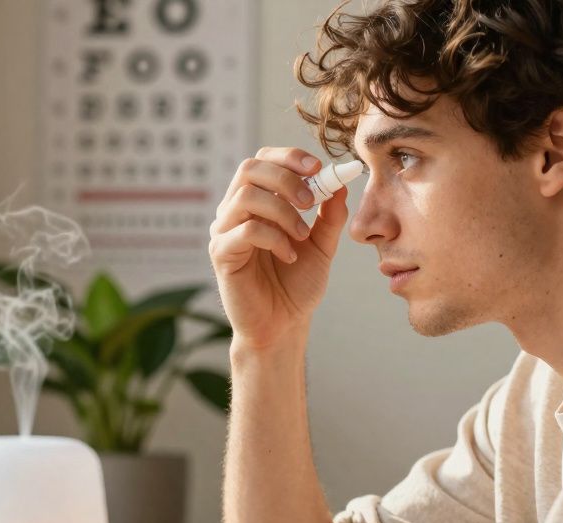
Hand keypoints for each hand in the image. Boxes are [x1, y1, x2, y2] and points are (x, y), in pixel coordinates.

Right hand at [208, 147, 349, 350]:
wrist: (283, 325)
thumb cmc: (296, 286)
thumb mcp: (322, 245)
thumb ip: (330, 216)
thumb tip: (340, 184)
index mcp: (257, 202)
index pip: (263, 161)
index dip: (288, 157)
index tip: (318, 168)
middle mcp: (235, 212)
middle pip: (249, 169)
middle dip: (285, 177)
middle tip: (312, 201)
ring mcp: (225, 232)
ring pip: (246, 196)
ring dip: (282, 210)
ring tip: (302, 234)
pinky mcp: (222, 254)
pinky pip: (245, 231)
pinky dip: (274, 238)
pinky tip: (290, 256)